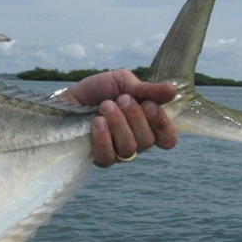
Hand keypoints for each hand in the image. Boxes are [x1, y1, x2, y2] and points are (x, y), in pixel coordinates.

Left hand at [62, 69, 178, 166]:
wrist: (69, 98)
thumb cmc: (98, 90)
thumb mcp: (123, 82)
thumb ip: (148, 89)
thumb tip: (173, 91)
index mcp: (148, 126)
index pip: (168, 139)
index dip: (163, 125)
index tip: (150, 105)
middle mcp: (136, 142)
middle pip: (147, 141)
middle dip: (134, 116)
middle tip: (121, 99)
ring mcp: (118, 153)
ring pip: (129, 148)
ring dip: (118, 123)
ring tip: (105, 105)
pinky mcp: (100, 158)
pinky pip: (108, 157)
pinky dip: (104, 138)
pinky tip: (97, 122)